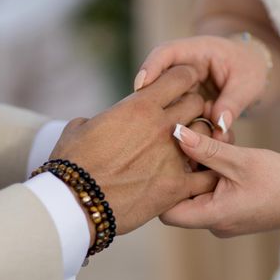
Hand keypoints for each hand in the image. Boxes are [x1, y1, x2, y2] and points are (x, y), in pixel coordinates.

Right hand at [50, 66, 217, 234]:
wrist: (74, 202)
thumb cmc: (72, 164)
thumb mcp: (80, 128)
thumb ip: (101, 119)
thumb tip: (99, 122)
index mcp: (140, 106)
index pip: (180, 77)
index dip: (184, 79)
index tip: (181, 88)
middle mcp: (162, 126)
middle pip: (198, 104)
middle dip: (193, 109)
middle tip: (185, 120)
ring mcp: (173, 156)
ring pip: (207, 136)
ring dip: (202, 139)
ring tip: (193, 148)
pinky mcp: (177, 187)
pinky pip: (208, 176)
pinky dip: (207, 175)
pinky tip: (201, 177)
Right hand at [134, 35, 270, 137]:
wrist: (253, 73)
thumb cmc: (250, 70)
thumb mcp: (247, 84)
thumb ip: (233, 103)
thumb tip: (219, 125)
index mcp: (196, 51)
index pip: (166, 53)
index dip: (151, 67)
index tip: (141, 86)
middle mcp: (183, 68)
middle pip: (157, 81)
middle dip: (154, 102)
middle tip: (151, 122)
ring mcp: (181, 88)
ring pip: (165, 104)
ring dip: (171, 122)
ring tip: (182, 141)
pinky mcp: (183, 105)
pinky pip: (178, 118)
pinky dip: (184, 132)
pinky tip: (191, 148)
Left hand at [160, 126, 279, 236]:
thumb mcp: (241, 160)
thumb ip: (207, 149)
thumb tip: (176, 134)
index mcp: (213, 217)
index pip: (166, 211)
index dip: (162, 185)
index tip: (169, 157)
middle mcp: (215, 225)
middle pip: (180, 201)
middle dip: (184, 171)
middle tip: (193, 144)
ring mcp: (225, 221)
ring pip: (198, 195)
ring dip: (201, 170)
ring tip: (214, 147)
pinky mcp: (235, 213)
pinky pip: (213, 196)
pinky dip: (214, 176)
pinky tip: (226, 156)